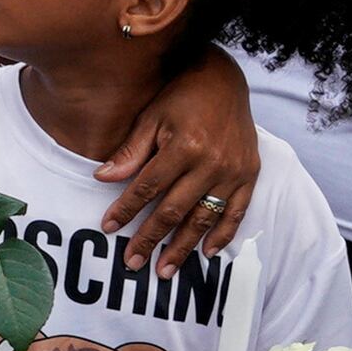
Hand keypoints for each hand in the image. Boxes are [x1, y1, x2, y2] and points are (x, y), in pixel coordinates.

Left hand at [95, 67, 259, 273]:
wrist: (224, 80)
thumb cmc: (181, 96)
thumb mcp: (151, 116)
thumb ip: (131, 151)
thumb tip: (102, 178)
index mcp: (184, 146)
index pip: (148, 187)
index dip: (126, 209)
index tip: (108, 228)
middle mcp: (211, 163)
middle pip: (173, 210)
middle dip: (150, 239)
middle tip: (133, 262)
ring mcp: (233, 172)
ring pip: (203, 219)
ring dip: (183, 247)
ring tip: (165, 270)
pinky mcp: (249, 175)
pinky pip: (236, 213)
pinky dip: (222, 235)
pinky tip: (206, 254)